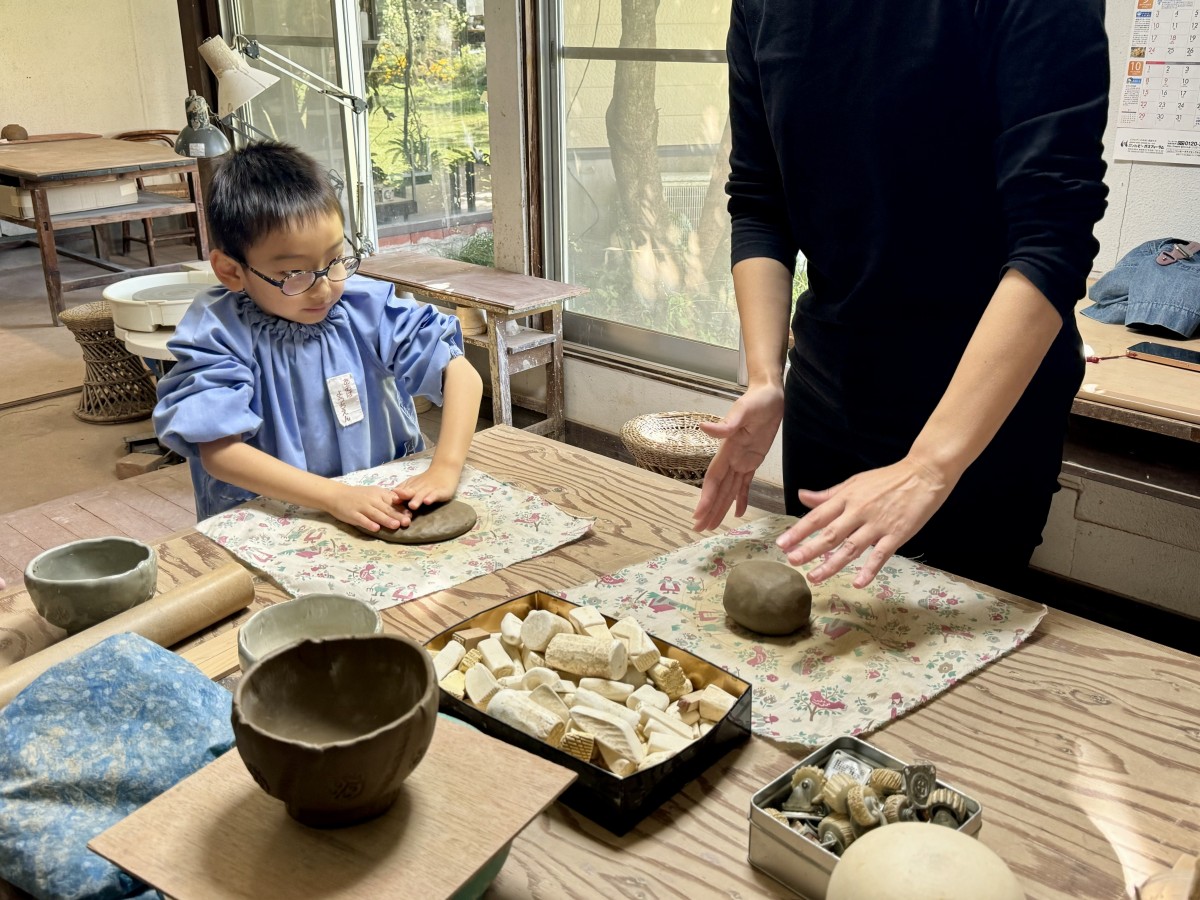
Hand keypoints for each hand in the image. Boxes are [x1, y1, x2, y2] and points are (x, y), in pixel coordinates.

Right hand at [323, 483, 403, 530]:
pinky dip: (368, 524)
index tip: (411, 514)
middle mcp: (371, 499)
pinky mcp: (352, 514)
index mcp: (378, 493)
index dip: (402, 508)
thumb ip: (386, 500)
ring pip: (376, 514)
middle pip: (386, 508)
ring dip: (386, 520)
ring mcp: (361, 507)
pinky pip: (361, 519)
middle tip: (407, 522)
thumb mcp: (373, 493)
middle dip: (397, 515)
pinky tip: (376, 529)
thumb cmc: (358, 495)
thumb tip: (404, 508)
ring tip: (396, 525)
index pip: (392, 500)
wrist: (336, 494)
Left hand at [394, 461, 460, 512]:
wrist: (444, 469)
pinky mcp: (440, 492)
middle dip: (404, 496)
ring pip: (422, 494)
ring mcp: (430, 489)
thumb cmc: (427, 479)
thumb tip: (392, 495)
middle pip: (410, 492)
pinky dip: (431, 498)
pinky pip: (435, 495)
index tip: (391, 499)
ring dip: (417, 499)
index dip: (396, 496)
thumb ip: (404, 489)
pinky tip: (427, 502)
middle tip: (396, 501)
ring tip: (412, 506)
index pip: (402, 491)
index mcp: (411, 486)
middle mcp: (419, 488)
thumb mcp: (414, 483)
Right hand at [692, 383, 784, 531]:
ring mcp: (742, 460)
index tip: (698, 515)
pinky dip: (740, 498)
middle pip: (718, 489)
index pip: (714, 478)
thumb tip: (704, 428)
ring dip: (721, 507)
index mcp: (727, 449)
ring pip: (729, 489)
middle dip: (709, 509)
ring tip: (712, 525)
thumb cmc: (757, 399)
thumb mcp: (743, 409)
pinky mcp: (753, 460)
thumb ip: (726, 423)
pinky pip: (745, 484)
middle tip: (699, 529)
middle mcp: (732, 458)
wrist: (769, 393)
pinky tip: (737, 512)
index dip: (706, 497)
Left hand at [777, 457, 955, 587]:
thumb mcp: (855, 482)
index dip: (798, 531)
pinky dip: (869, 570)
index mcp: (847, 498)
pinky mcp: (897, 534)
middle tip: (792, 562)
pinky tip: (857, 582)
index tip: (782, 544)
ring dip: (831, 564)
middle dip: (809, 549)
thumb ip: (828, 494)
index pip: (817, 517)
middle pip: (830, 534)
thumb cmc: (887, 479)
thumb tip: (802, 496)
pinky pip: (881, 555)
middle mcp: (859, 511)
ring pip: (851, 548)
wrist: (924, 474)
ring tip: (814, 577)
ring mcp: (878, 524)